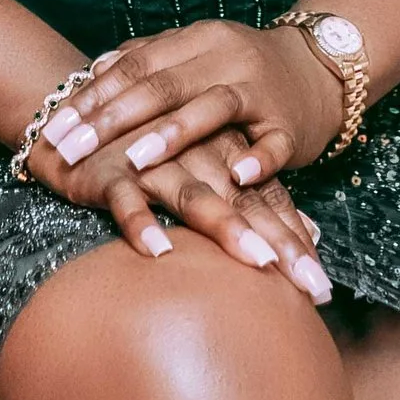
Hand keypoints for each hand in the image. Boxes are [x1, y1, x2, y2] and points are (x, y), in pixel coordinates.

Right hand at [21, 114, 332, 296]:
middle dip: (280, 246)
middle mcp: (197, 154)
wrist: (76, 111)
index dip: (296, 240)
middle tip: (312, 289)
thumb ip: (254, 196)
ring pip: (196, 195)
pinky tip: (159, 251)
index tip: (323, 288)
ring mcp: (154, 160)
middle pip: (246, 203)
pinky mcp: (111, 169)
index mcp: (224, 151)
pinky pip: (128, 197)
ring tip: (258, 262)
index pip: (269, 199)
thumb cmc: (149, 148)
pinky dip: (142, 222)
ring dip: (227, 228)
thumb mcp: (206, 166)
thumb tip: (311, 233)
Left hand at [49, 19, 345, 185]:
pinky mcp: (289, 124)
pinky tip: (239, 177)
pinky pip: (273, 142)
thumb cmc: (243, 69)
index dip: (92, 97)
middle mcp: (225, 58)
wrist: (319, 70)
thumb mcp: (194, 56)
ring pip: (213, 107)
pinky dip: (258, 159)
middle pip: (162, 87)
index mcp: (197, 40)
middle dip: (111, 121)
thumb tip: (93, 72)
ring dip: (175, 134)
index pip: (134, 66)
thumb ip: (147, 61)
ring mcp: (259, 89)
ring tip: (137, 160)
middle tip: (70, 150)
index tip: (53, 127)